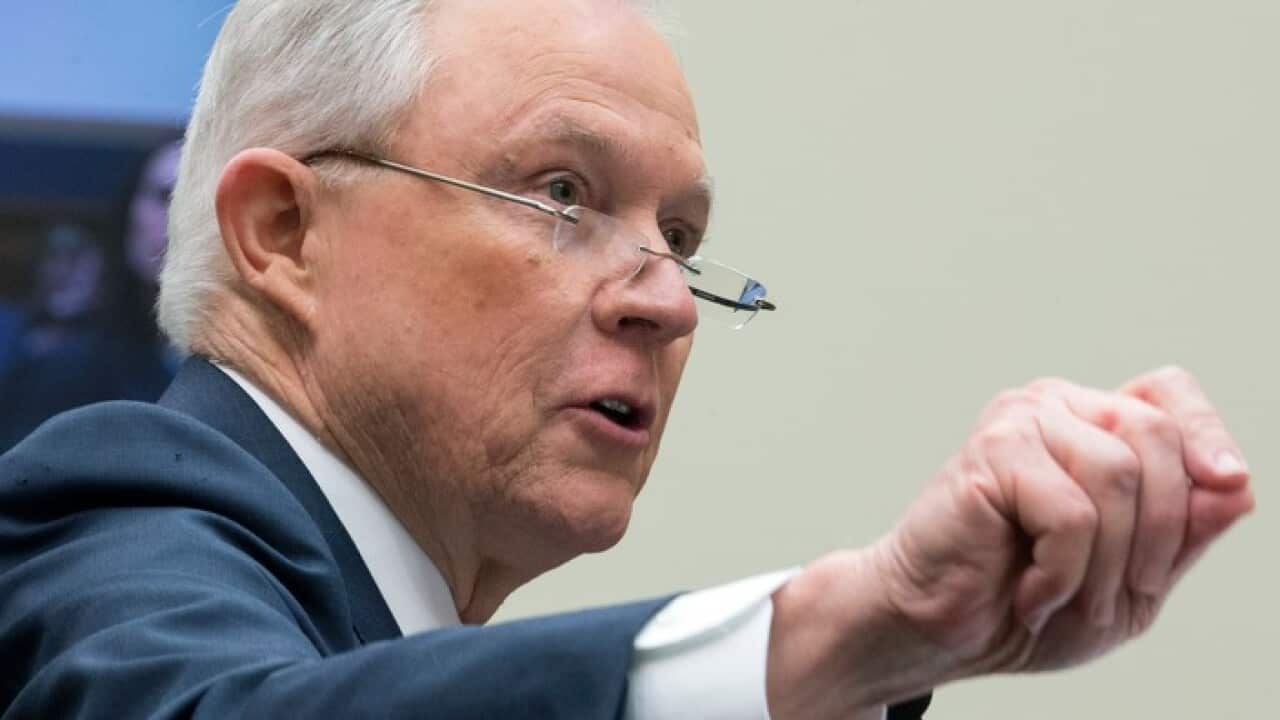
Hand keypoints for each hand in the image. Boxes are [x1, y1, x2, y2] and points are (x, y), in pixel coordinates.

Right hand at [766, 367, 1253, 718]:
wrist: (941, 630)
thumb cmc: (1023, 601)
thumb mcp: (1132, 579)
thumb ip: (1184, 533)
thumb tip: (1234, 488)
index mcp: (1093, 426)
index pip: (1168, 393)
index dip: (1207, 431)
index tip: (1227, 482)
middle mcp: (1057, 408)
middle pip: (1158, 438)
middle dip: (1160, 533)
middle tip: (1121, 593)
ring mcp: (1021, 422)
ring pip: (1119, 477)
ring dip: (1107, 563)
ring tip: (1067, 599)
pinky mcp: (991, 452)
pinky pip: (1070, 512)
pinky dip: (1062, 573)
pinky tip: (1030, 593)